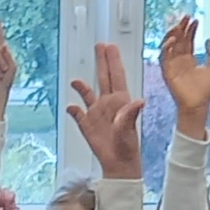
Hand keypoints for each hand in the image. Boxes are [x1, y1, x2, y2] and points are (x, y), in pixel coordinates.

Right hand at [64, 39, 146, 177]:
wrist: (118, 163)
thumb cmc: (127, 146)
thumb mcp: (129, 128)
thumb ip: (131, 113)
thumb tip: (139, 101)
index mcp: (120, 100)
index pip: (116, 75)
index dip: (113, 60)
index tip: (110, 46)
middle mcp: (108, 103)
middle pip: (104, 77)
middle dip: (102, 61)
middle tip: (100, 46)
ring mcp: (97, 113)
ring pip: (88, 93)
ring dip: (82, 86)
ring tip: (76, 80)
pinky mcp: (87, 125)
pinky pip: (78, 113)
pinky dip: (73, 109)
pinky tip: (70, 106)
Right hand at [159, 11, 209, 139]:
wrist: (199, 104)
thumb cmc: (206, 90)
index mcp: (190, 59)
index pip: (188, 40)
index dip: (191, 29)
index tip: (195, 20)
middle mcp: (180, 60)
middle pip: (179, 40)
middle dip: (181, 27)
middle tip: (186, 17)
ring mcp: (173, 65)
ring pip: (170, 46)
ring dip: (173, 34)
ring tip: (179, 26)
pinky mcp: (167, 72)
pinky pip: (163, 57)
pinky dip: (166, 48)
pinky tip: (173, 40)